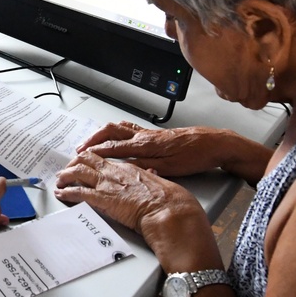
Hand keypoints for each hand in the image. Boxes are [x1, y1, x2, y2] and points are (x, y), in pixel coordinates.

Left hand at [55, 150, 199, 243]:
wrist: (167, 209)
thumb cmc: (167, 199)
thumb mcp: (157, 181)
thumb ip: (149, 176)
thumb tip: (150, 172)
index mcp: (127, 167)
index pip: (102, 159)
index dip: (89, 160)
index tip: (83, 164)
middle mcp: (114, 172)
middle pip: (85, 160)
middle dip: (72, 164)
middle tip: (66, 171)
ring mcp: (106, 185)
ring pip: (77, 172)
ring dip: (65, 176)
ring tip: (59, 181)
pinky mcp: (102, 199)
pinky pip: (78, 192)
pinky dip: (66, 193)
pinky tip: (61, 194)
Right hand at [76, 120, 225, 177]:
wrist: (215, 143)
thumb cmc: (196, 156)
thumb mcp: (171, 168)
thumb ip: (147, 168)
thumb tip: (126, 169)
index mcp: (146, 145)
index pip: (114, 147)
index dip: (95, 151)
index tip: (82, 156)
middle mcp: (144, 135)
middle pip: (111, 132)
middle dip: (93, 139)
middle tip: (80, 148)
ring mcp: (149, 132)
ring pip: (119, 127)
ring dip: (102, 133)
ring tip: (92, 141)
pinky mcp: (155, 133)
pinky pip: (128, 128)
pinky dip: (116, 130)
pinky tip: (116, 135)